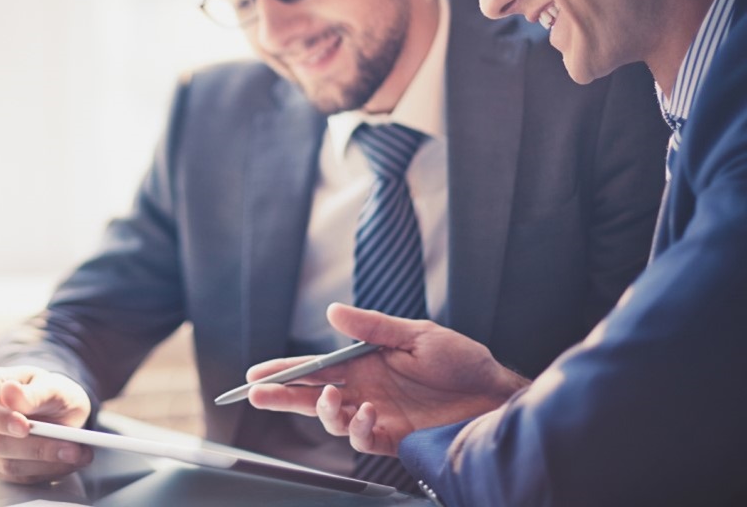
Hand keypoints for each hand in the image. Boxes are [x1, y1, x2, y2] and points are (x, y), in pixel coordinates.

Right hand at [0, 366, 92, 483]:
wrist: (57, 408)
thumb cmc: (51, 391)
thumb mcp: (51, 384)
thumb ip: (35, 392)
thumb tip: (10, 392)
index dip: (0, 419)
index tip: (25, 428)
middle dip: (37, 447)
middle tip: (74, 448)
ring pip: (7, 464)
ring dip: (47, 463)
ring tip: (80, 455)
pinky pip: (18, 477)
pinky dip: (47, 471)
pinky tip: (70, 462)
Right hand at [247, 303, 528, 456]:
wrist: (493, 394)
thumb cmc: (459, 359)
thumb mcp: (416, 334)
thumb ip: (372, 327)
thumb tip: (331, 312)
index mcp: (366, 362)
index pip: (317, 366)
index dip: (286, 370)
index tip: (257, 373)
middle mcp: (366, 389)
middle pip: (313, 395)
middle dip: (283, 396)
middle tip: (257, 395)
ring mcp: (379, 414)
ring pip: (333, 420)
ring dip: (322, 411)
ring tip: (327, 398)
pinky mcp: (395, 437)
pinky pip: (364, 438)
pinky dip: (358, 428)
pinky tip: (366, 413)